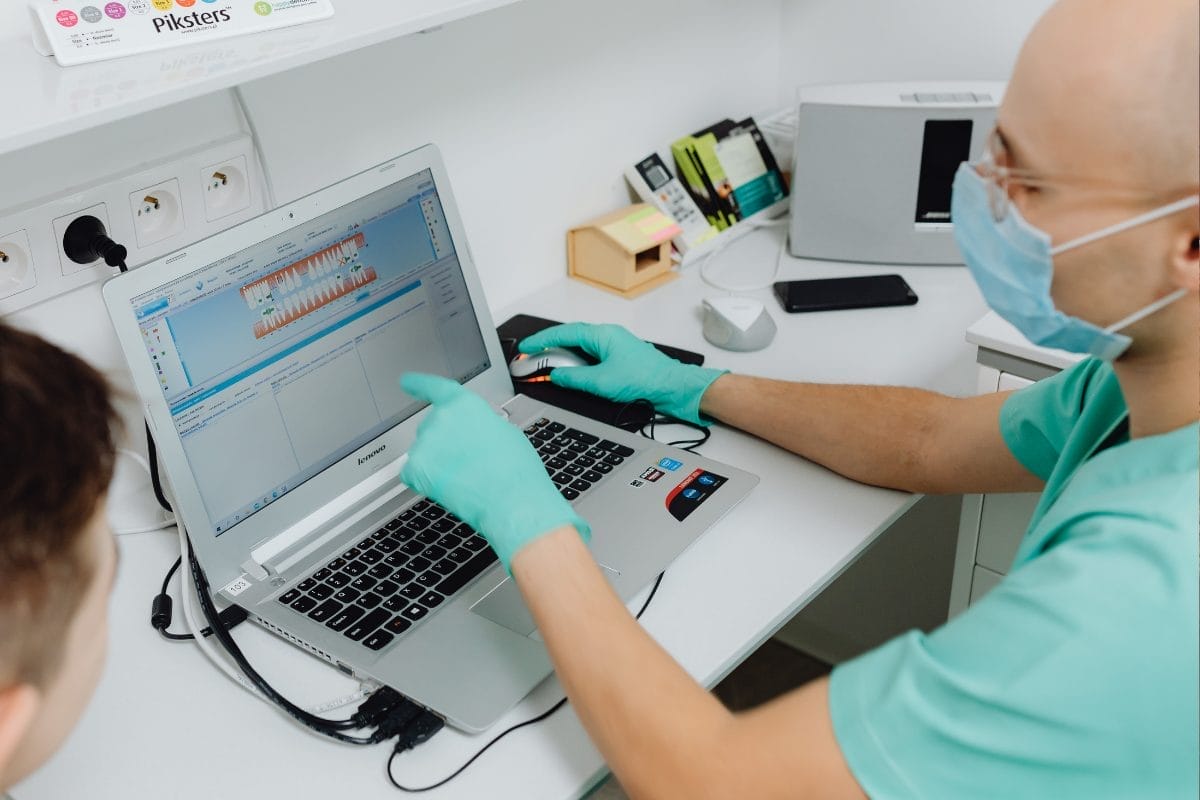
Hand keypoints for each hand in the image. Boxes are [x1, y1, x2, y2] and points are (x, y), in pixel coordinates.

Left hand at [399, 373, 588, 570]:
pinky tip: (449, 486)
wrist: (510, 499)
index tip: (406, 381)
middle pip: (432, 428)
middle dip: (444, 443)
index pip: (434, 387)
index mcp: (463, 404)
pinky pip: (413, 473)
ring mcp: (425, 443)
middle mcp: (440, 418)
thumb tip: (472, 431)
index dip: (418, 384)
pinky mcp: (415, 468)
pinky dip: (425, 481)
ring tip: (466, 477)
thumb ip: (479, 423)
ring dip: (437, 463)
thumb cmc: (515, 469)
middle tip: (469, 461)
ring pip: (424, 453)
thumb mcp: (504, 431)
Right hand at [519, 323, 726, 425]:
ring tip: (547, 369)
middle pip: (570, 338)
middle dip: (548, 348)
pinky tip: (573, 374)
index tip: (525, 347)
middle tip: (530, 359)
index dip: (540, 341)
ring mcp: (614, 345)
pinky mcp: (619, 357)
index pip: (563, 334)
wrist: (673, 387)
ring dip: (563, 357)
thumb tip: (556, 377)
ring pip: (580, 347)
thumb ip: (574, 379)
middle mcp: (607, 336)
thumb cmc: (645, 379)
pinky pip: (591, 355)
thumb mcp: (601, 382)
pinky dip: (577, 363)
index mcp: (601, 335)